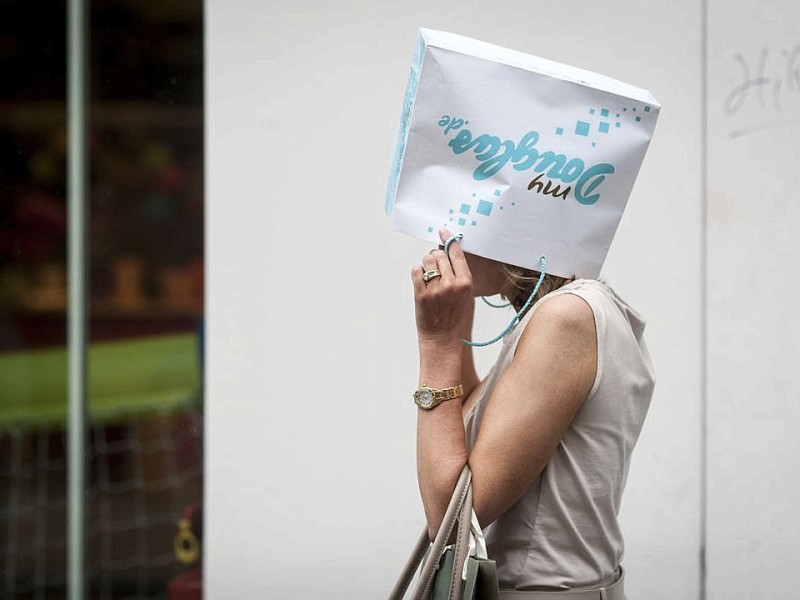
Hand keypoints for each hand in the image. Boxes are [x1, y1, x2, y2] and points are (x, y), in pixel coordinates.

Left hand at [411, 229, 474, 349]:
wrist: (443, 340)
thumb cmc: (456, 318)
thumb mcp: (467, 296)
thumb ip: (460, 275)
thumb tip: (449, 254)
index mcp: (466, 283)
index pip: (457, 253)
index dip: (449, 240)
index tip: (444, 231)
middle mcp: (452, 284)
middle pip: (439, 254)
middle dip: (436, 257)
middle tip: (436, 269)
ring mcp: (435, 289)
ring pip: (427, 260)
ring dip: (426, 264)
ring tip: (430, 277)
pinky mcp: (421, 294)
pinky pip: (416, 271)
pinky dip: (418, 273)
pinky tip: (422, 282)